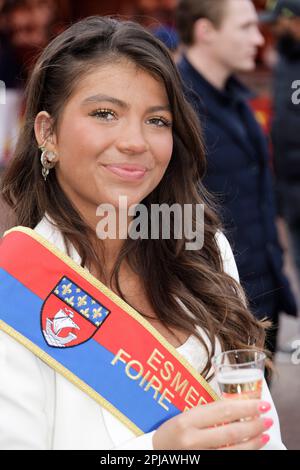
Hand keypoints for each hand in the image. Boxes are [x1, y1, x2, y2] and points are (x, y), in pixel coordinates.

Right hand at [152, 400, 272, 449]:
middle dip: (253, 424)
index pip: (222, 410)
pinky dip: (243, 452)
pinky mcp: (204, 464)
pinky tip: (251, 447)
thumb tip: (236, 404)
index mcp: (186, 420)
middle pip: (231, 431)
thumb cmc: (170, 432)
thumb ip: (207, 412)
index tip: (260, 402)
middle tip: (267, 417)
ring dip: (253, 441)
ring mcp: (199, 455)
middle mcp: (192, 439)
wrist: (155, 453)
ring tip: (264, 433)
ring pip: (233, 450)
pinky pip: (228, 459)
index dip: (245, 406)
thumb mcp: (184, 416)